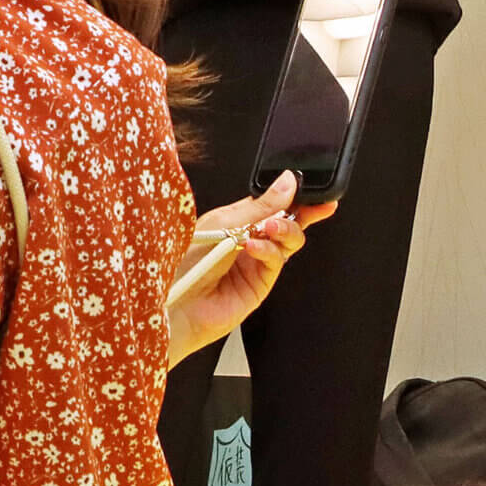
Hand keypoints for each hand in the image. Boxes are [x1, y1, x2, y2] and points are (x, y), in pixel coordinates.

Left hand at [166, 173, 335, 362]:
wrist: (172, 302)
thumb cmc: (181, 262)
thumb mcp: (222, 221)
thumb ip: (260, 205)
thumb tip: (287, 183)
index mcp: (237, 220)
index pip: (274, 203)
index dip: (296, 196)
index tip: (314, 190)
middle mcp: (249, 240)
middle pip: (289, 221)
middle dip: (304, 212)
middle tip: (308, 207)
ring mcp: (256, 262)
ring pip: (289, 241)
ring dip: (285, 230)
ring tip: (269, 229)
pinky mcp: (261, 283)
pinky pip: (277, 262)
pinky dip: (269, 251)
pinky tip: (254, 248)